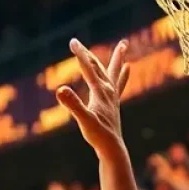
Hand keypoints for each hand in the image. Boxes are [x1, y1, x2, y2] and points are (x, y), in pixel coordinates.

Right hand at [55, 39, 129, 154]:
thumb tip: (61, 89)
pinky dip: (122, 74)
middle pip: (97, 66)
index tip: (72, 41)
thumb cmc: (98, 135)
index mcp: (100, 90)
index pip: (88, 68)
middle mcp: (108, 90)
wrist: (112, 148)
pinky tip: (128, 68)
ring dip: (117, 58)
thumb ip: (73, 104)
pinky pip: (119, 84)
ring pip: (113, 72)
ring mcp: (112, 96)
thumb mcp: (83, 119)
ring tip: (124, 44)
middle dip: (86, 54)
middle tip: (75, 42)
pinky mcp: (114, 103)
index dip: (80, 54)